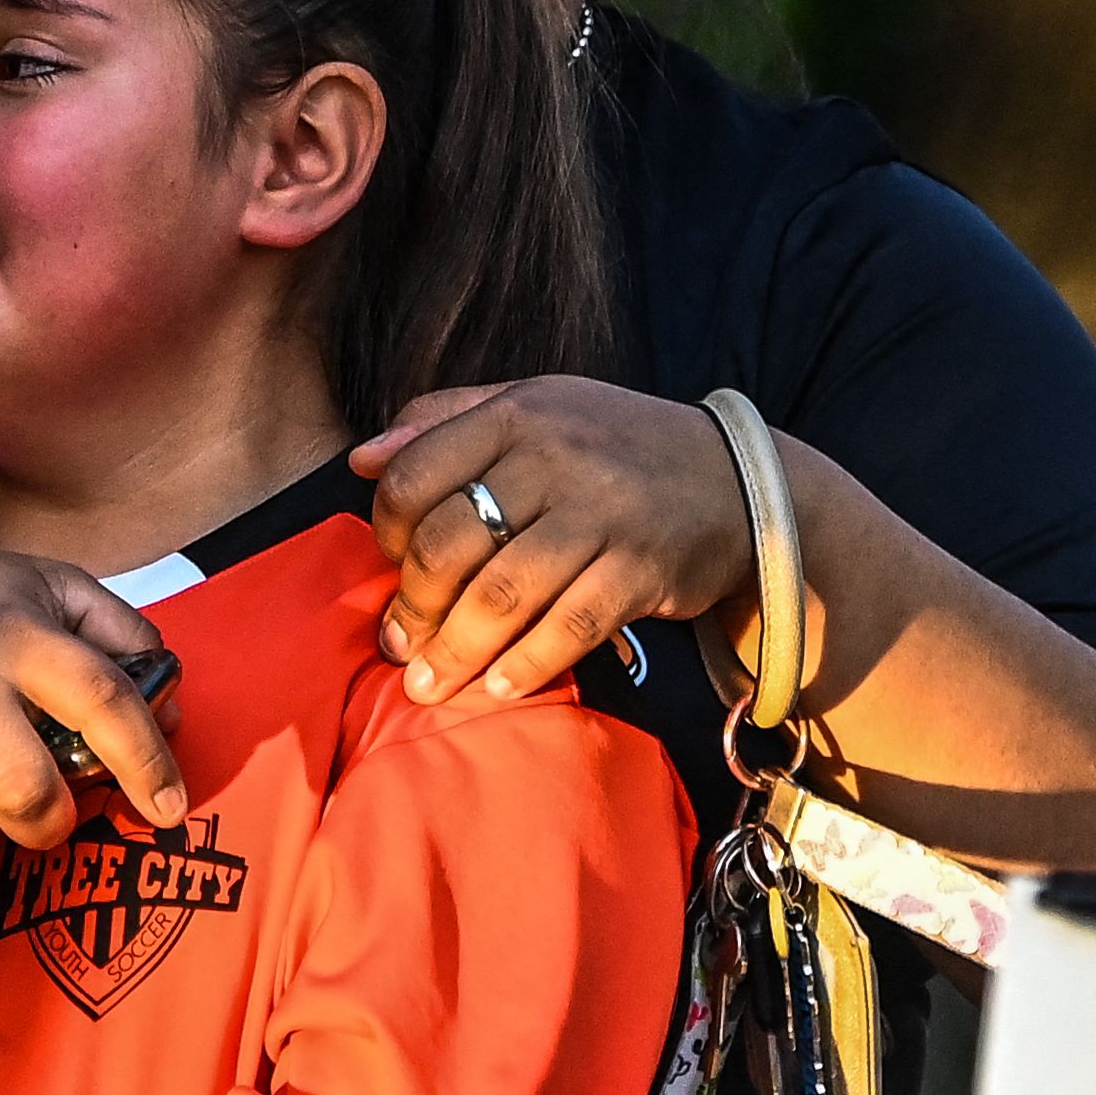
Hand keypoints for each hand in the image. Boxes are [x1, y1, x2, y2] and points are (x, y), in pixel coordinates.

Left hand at [355, 377, 763, 708]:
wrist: (734, 478)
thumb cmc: (610, 447)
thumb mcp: (532, 408)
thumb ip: (444, 422)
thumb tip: (361, 461)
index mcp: (517, 414)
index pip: (415, 475)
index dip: (385, 531)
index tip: (390, 566)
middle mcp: (556, 457)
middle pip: (449, 543)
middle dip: (414, 606)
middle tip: (401, 643)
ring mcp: (602, 515)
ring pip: (500, 596)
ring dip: (455, 651)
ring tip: (428, 683)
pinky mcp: (640, 571)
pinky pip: (565, 630)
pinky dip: (524, 666)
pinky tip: (498, 686)